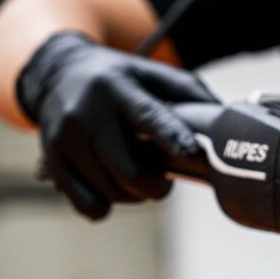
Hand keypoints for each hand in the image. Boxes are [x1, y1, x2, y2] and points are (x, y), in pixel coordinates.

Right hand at [17, 32, 216, 218]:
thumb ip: (190, 94)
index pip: (148, 117)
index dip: (173, 138)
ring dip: (135, 196)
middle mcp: (86, 113)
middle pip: (130, 171)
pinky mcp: (52, 162)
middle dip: (158, 187)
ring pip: (112, 192)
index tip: (193, 154)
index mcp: (117, 88)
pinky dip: (106, 205)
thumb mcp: (152, 73)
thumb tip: (227, 120)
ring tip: (138, 178)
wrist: (57, 73)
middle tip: (164, 182)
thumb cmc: (118, 78)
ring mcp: (64, 140)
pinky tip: (110, 187)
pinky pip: (88, 206)